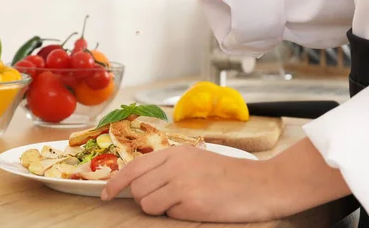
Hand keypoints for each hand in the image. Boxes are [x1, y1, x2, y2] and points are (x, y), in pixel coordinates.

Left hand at [101, 145, 278, 222]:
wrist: (262, 184)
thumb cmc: (230, 176)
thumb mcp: (196, 160)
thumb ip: (168, 167)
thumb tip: (140, 184)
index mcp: (175, 152)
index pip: (134, 166)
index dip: (116, 183)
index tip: (106, 195)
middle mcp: (174, 164)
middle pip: (138, 189)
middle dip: (147, 199)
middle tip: (170, 200)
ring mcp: (181, 182)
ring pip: (147, 204)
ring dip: (161, 209)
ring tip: (186, 203)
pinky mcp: (191, 202)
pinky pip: (166, 215)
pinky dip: (177, 216)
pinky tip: (197, 207)